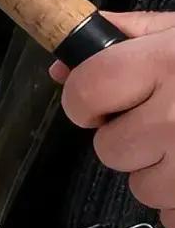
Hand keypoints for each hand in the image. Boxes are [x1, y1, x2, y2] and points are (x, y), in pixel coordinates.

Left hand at [51, 11, 174, 227]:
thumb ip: (126, 39)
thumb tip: (63, 66)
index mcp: (161, 65)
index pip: (84, 94)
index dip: (86, 102)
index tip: (101, 103)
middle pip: (110, 149)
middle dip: (129, 139)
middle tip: (165, 121)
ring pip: (142, 187)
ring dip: (162, 172)